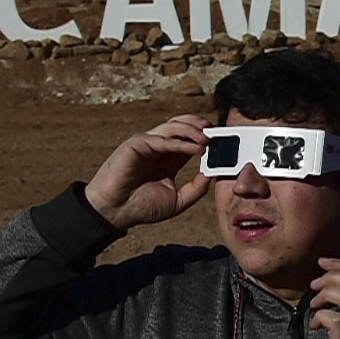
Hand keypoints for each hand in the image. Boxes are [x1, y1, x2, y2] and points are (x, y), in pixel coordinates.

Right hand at [83, 115, 212, 231]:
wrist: (116, 212)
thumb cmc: (141, 207)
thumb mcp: (177, 201)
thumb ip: (195, 188)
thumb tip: (211, 175)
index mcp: (169, 159)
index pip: (190, 141)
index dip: (206, 138)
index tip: (223, 141)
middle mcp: (159, 149)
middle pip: (182, 127)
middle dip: (199, 126)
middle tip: (216, 131)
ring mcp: (147, 144)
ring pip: (172, 127)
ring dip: (192, 131)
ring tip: (207, 139)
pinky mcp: (136, 144)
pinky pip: (161, 139)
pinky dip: (179, 142)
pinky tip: (194, 148)